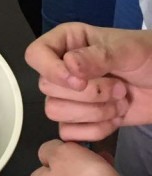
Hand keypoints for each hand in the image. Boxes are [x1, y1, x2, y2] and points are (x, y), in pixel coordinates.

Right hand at [25, 22, 151, 139]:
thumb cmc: (149, 57)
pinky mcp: (79, 120)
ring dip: (94, 112)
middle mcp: (63, 68)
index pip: (35, 54)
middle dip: (88, 94)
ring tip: (120, 102)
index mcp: (68, 43)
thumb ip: (98, 56)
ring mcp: (69, 96)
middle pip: (47, 88)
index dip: (51, 70)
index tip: (79, 81)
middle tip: (119, 87)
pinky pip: (68, 133)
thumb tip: (69, 67)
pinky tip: (114, 119)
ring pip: (55, 112)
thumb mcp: (128, 50)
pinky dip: (95, 130)